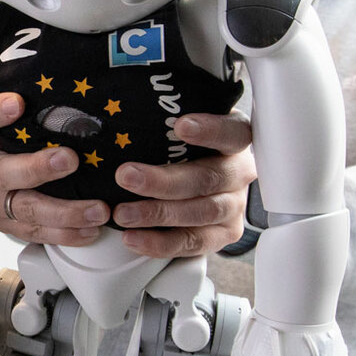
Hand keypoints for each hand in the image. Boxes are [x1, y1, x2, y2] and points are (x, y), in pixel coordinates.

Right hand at [0, 92, 108, 245]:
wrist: (15, 174)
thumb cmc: (25, 141)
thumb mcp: (26, 121)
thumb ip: (41, 109)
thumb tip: (86, 93)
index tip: (17, 103)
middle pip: (5, 173)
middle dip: (39, 168)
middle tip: (70, 160)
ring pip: (26, 209)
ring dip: (65, 211)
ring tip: (96, 209)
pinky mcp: (8, 223)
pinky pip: (36, 232)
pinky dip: (66, 234)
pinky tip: (90, 229)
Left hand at [109, 111, 257, 258]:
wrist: (199, 184)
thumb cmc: (183, 149)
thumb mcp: (180, 130)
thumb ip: (165, 123)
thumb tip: (116, 112)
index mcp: (235, 139)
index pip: (232, 132)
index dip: (211, 130)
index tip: (181, 126)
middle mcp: (239, 172)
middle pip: (208, 178)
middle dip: (163, 180)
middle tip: (125, 176)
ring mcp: (234, 204)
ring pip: (201, 212)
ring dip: (158, 214)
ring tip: (123, 213)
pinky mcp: (224, 234)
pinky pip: (194, 242)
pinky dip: (160, 243)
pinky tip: (133, 238)